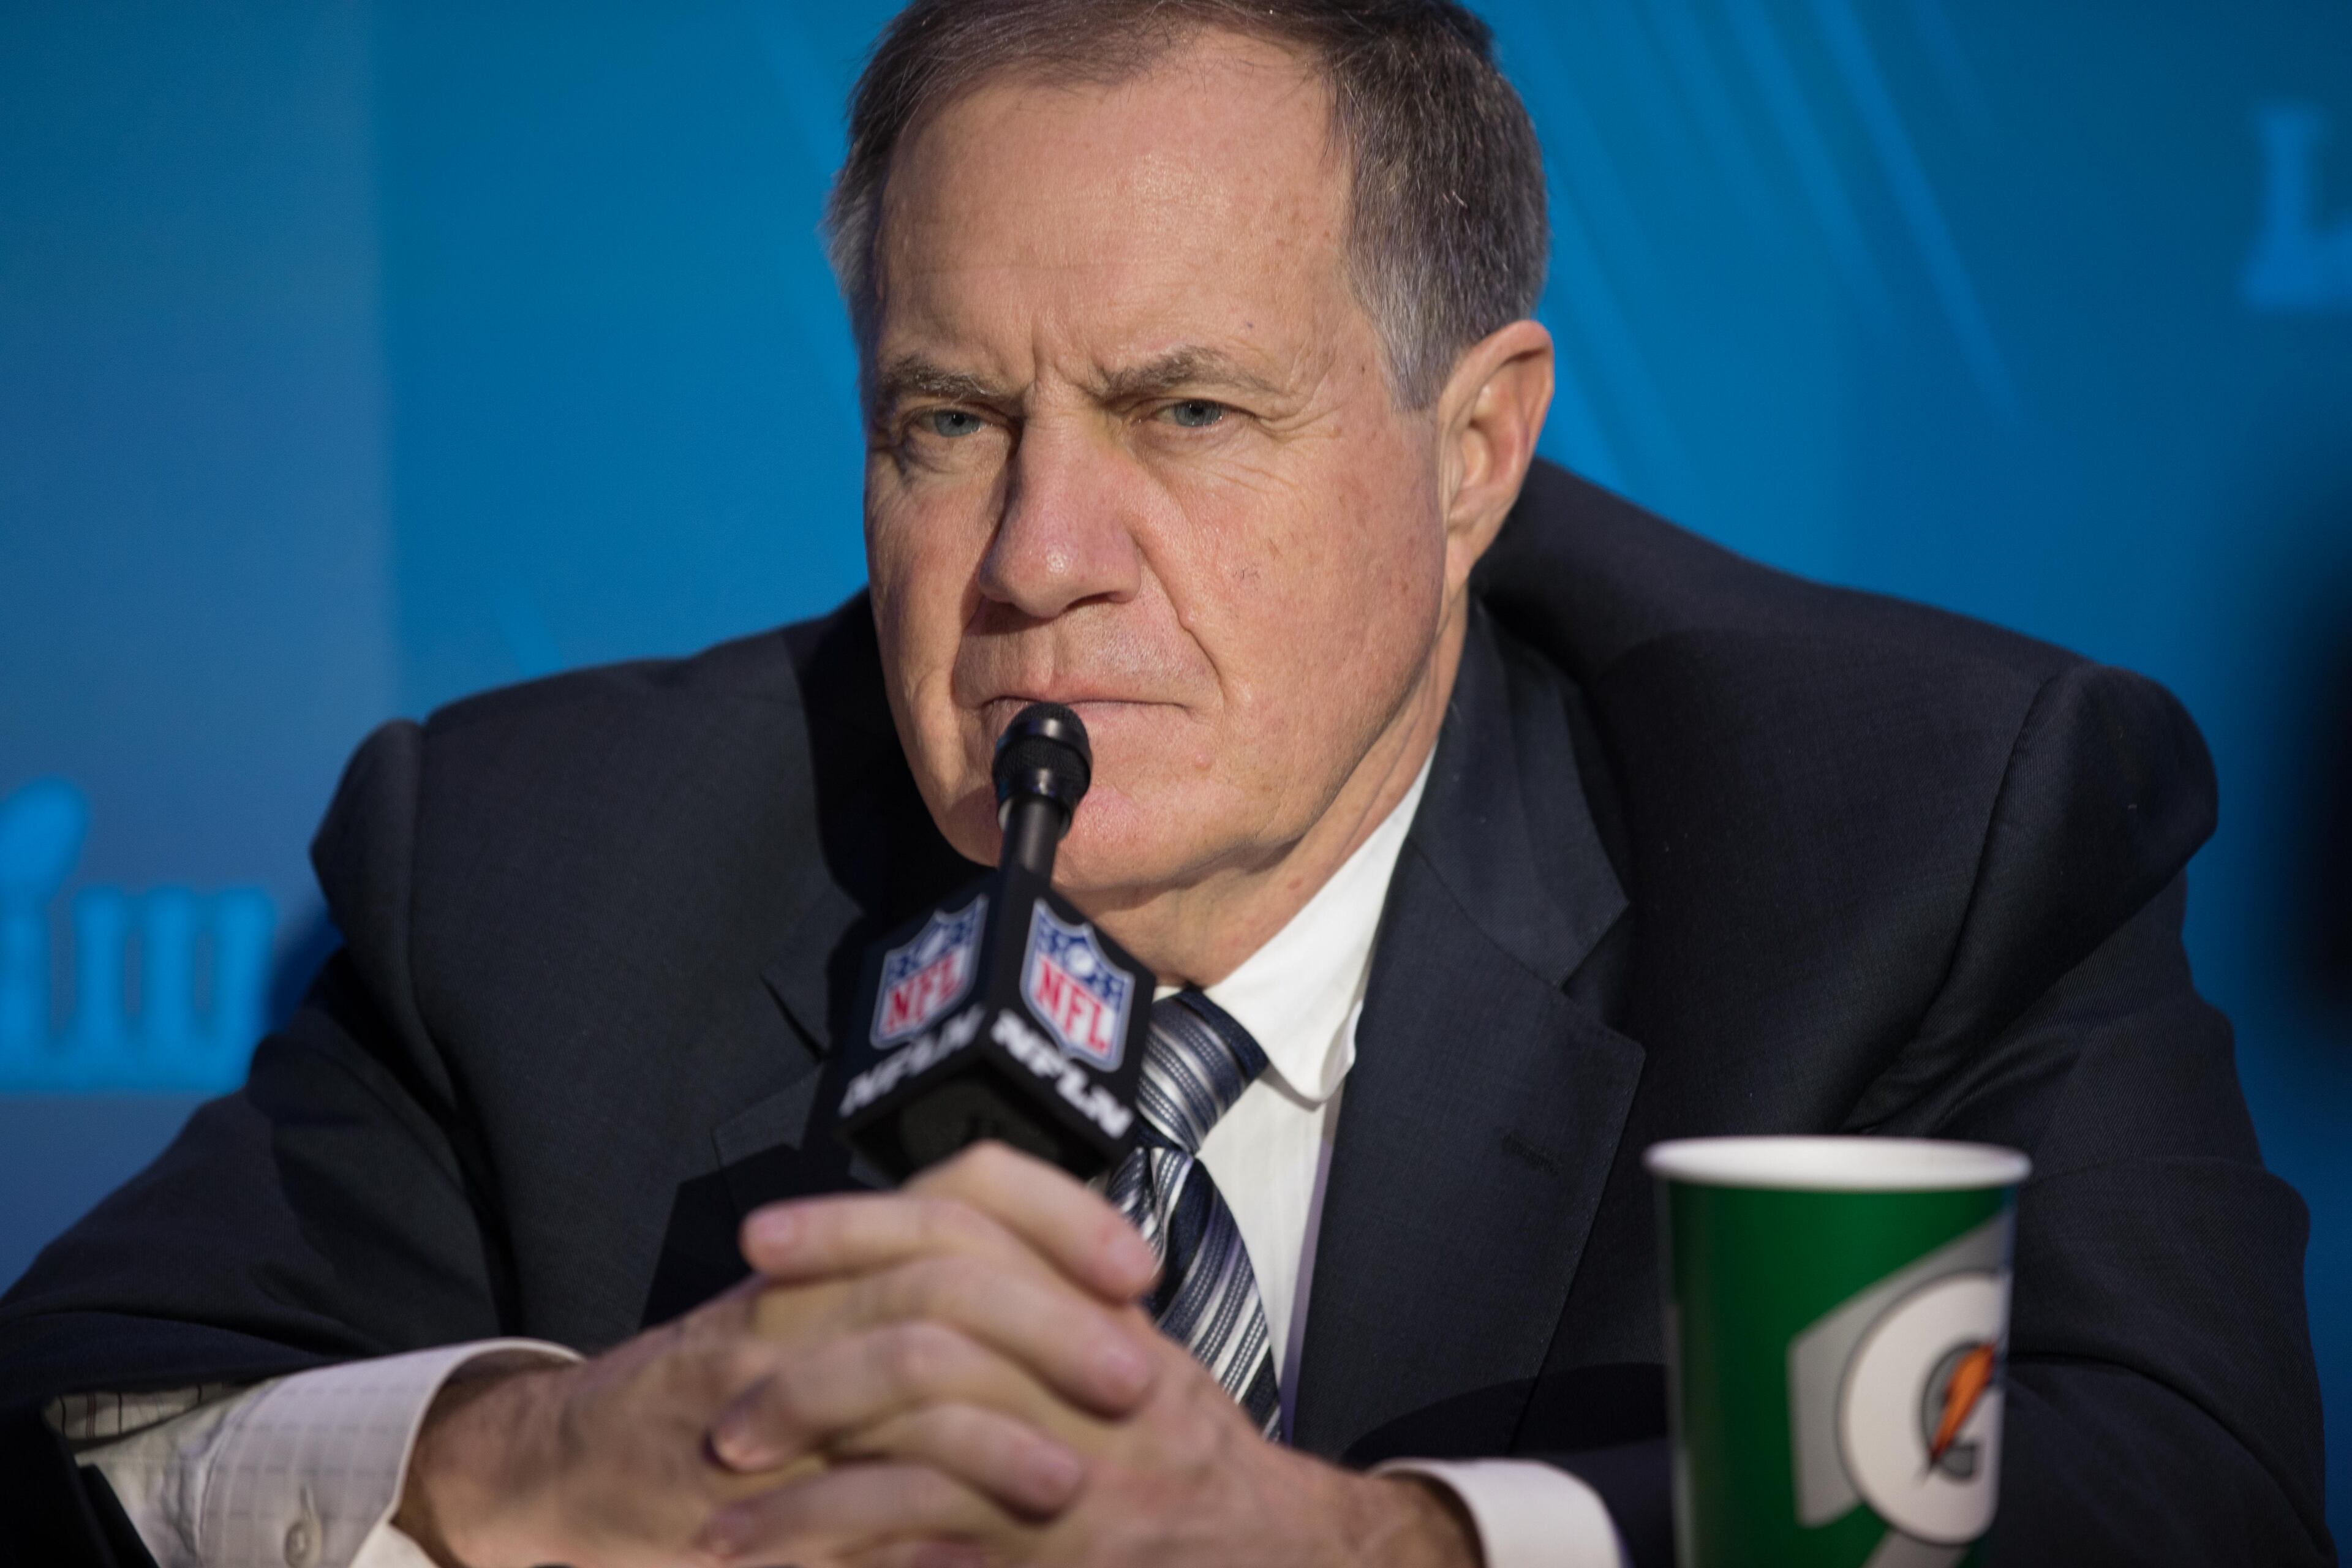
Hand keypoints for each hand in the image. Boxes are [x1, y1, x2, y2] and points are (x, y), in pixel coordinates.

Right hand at [394, 1146, 1162, 1567]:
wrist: (565, 1464)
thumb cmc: (727, 1393)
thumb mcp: (823, 1319)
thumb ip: (930, 1300)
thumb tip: (1087, 1305)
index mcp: (838, 1255)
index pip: (963, 1186)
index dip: (1060, 1213)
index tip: (1138, 1269)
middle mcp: (802, 1300)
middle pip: (947, 1275)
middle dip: (1051, 1326)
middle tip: (1133, 1383)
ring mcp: (763, 1392)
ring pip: (899, 1373)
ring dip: (996, 1433)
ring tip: (1070, 1484)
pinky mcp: (738, 1494)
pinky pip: (839, 1503)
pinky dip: (917, 1535)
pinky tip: (978, 1561)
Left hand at [731, 1144, 1484, 1567]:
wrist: (1281, 1546)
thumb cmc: (1185, 1452)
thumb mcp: (1120, 1343)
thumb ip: (1038, 1288)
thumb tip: (915, 1242)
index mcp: (1091, 1299)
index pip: (969, 1212)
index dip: (856, 1219)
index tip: (763, 1239)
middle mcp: (1088, 1366)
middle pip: (925, 1323)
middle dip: (805, 1370)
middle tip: (720, 1420)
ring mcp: (1081, 1460)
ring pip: (919, 1446)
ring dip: (806, 1498)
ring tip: (721, 1532)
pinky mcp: (1070, 1546)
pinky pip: (945, 1533)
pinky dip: (866, 1549)